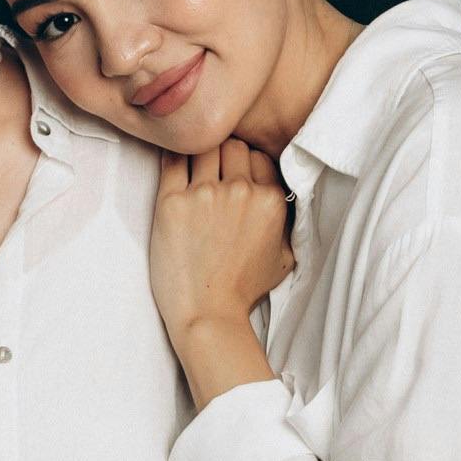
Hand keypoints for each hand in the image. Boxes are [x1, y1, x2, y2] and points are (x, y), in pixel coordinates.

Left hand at [150, 143, 292, 347]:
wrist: (208, 314)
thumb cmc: (243, 290)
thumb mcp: (284, 257)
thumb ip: (289, 223)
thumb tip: (284, 201)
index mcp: (270, 200)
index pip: (258, 156)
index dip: (245, 162)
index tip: (233, 171)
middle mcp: (240, 191)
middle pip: (232, 146)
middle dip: (224, 154)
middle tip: (212, 169)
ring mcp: (205, 194)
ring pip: (204, 146)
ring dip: (200, 153)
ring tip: (192, 166)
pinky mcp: (171, 202)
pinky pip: (171, 160)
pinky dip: (172, 155)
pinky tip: (172, 160)